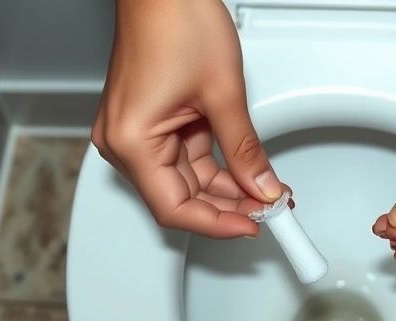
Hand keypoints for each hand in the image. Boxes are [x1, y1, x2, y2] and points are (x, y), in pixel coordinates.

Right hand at [92, 0, 286, 238]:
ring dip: (227, 188)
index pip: (174, 207)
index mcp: (131, 139)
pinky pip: (184, 157)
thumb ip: (245, 150)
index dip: (217, 224)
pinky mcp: (149, 122)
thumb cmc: (174, 18)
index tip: (252, 226)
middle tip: (270, 210)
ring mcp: (135, 132)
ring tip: (267, 191)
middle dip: (230, 206)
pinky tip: (246, 173)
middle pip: (181, 196)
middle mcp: (125, 141)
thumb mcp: (224, 93)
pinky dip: (216, 166)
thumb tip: (262, 187)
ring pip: (186, 179)